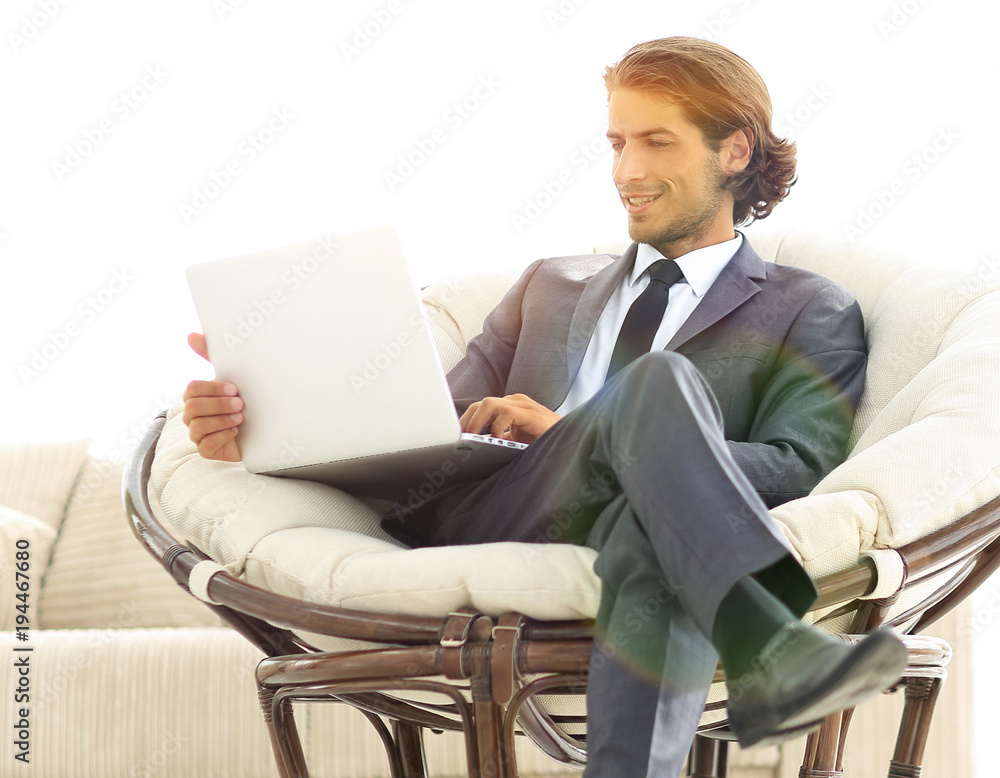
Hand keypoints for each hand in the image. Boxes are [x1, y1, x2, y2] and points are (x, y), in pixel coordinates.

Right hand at [182, 332, 242, 461]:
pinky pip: (205, 446)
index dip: (212, 388)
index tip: (234, 388)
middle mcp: (193, 415)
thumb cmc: (245, 399)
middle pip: (192, 407)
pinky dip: (222, 437)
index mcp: (197, 396)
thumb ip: (211, 354)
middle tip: (240, 404)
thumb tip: (192, 334)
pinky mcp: (207, 450)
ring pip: (198, 427)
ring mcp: (198, 434)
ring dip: (222, 420)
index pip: (192, 389)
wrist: (264, 428)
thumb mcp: (233, 375)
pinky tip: (236, 432)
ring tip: (241, 418)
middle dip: (219, 405)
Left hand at [458, 393, 559, 443]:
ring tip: (473, 438)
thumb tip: (472, 449)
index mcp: (508, 407)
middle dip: (466, 423)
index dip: (465, 423)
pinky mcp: (530, 412)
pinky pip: (506, 412)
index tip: (455, 438)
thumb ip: (496, 441)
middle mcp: (513, 402)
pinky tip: (499, 439)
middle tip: (459, 440)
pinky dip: (497, 426)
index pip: (479, 409)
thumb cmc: (542, 443)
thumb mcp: (514, 441)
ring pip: (488, 403)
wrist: (570, 441)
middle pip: (479, 405)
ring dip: (476, 422)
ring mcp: (522, 405)